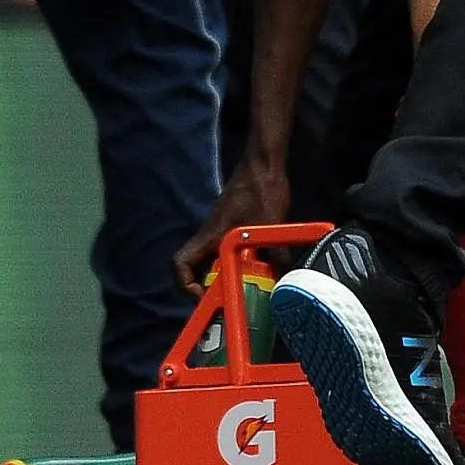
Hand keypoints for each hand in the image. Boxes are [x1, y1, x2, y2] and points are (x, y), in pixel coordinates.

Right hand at [172, 157, 290, 293]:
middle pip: (196, 268)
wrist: (264, 164)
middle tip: (228, 300)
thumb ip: (277, 254)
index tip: (203, 296)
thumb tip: (283, 278)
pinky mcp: (231, 227)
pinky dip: (236, 263)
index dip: (184, 284)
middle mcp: (210, 236)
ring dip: (224, 276)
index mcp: (210, 236)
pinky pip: (226, 252)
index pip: (181, 263)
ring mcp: (219, 232)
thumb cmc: (261, 189)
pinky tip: (258, 267)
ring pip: (212, 261)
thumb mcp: (271, 225)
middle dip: (208, 287)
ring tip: (244, 288)